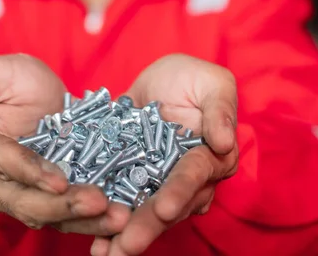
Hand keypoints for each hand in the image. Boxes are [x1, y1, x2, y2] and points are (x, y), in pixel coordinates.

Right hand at [0, 54, 129, 234]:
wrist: (38, 91)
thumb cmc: (9, 79)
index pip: (1, 163)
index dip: (28, 173)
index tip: (58, 181)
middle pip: (26, 200)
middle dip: (63, 205)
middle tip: (100, 201)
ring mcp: (26, 191)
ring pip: (51, 214)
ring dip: (85, 219)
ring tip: (119, 217)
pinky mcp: (53, 195)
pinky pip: (71, 212)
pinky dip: (95, 217)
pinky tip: (123, 215)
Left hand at [91, 54, 237, 255]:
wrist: (163, 79)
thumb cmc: (195, 78)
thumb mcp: (213, 84)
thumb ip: (219, 110)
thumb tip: (225, 142)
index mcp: (210, 157)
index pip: (194, 175)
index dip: (180, 191)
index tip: (164, 208)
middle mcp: (186, 178)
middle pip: (168, 204)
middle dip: (147, 226)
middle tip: (126, 244)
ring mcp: (158, 181)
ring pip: (143, 211)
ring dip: (124, 234)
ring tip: (103, 253)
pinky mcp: (132, 177)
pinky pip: (121, 200)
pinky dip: (106, 220)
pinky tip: (93, 241)